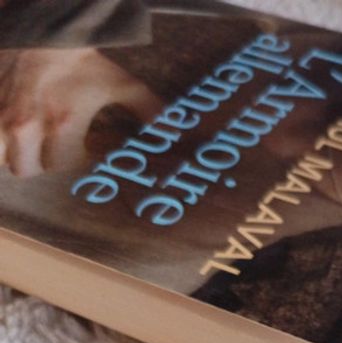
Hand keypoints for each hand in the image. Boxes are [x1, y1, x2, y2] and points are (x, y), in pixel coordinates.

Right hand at [0, 47, 161, 176]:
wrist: (45, 22)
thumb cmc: (82, 55)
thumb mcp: (119, 82)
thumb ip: (145, 108)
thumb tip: (171, 129)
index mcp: (62, 125)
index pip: (61, 166)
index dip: (73, 160)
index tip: (82, 149)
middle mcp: (27, 125)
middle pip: (27, 168)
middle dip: (41, 162)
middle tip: (52, 149)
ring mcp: (3, 114)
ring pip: (2, 156)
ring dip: (15, 154)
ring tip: (28, 144)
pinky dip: (1, 140)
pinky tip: (13, 132)